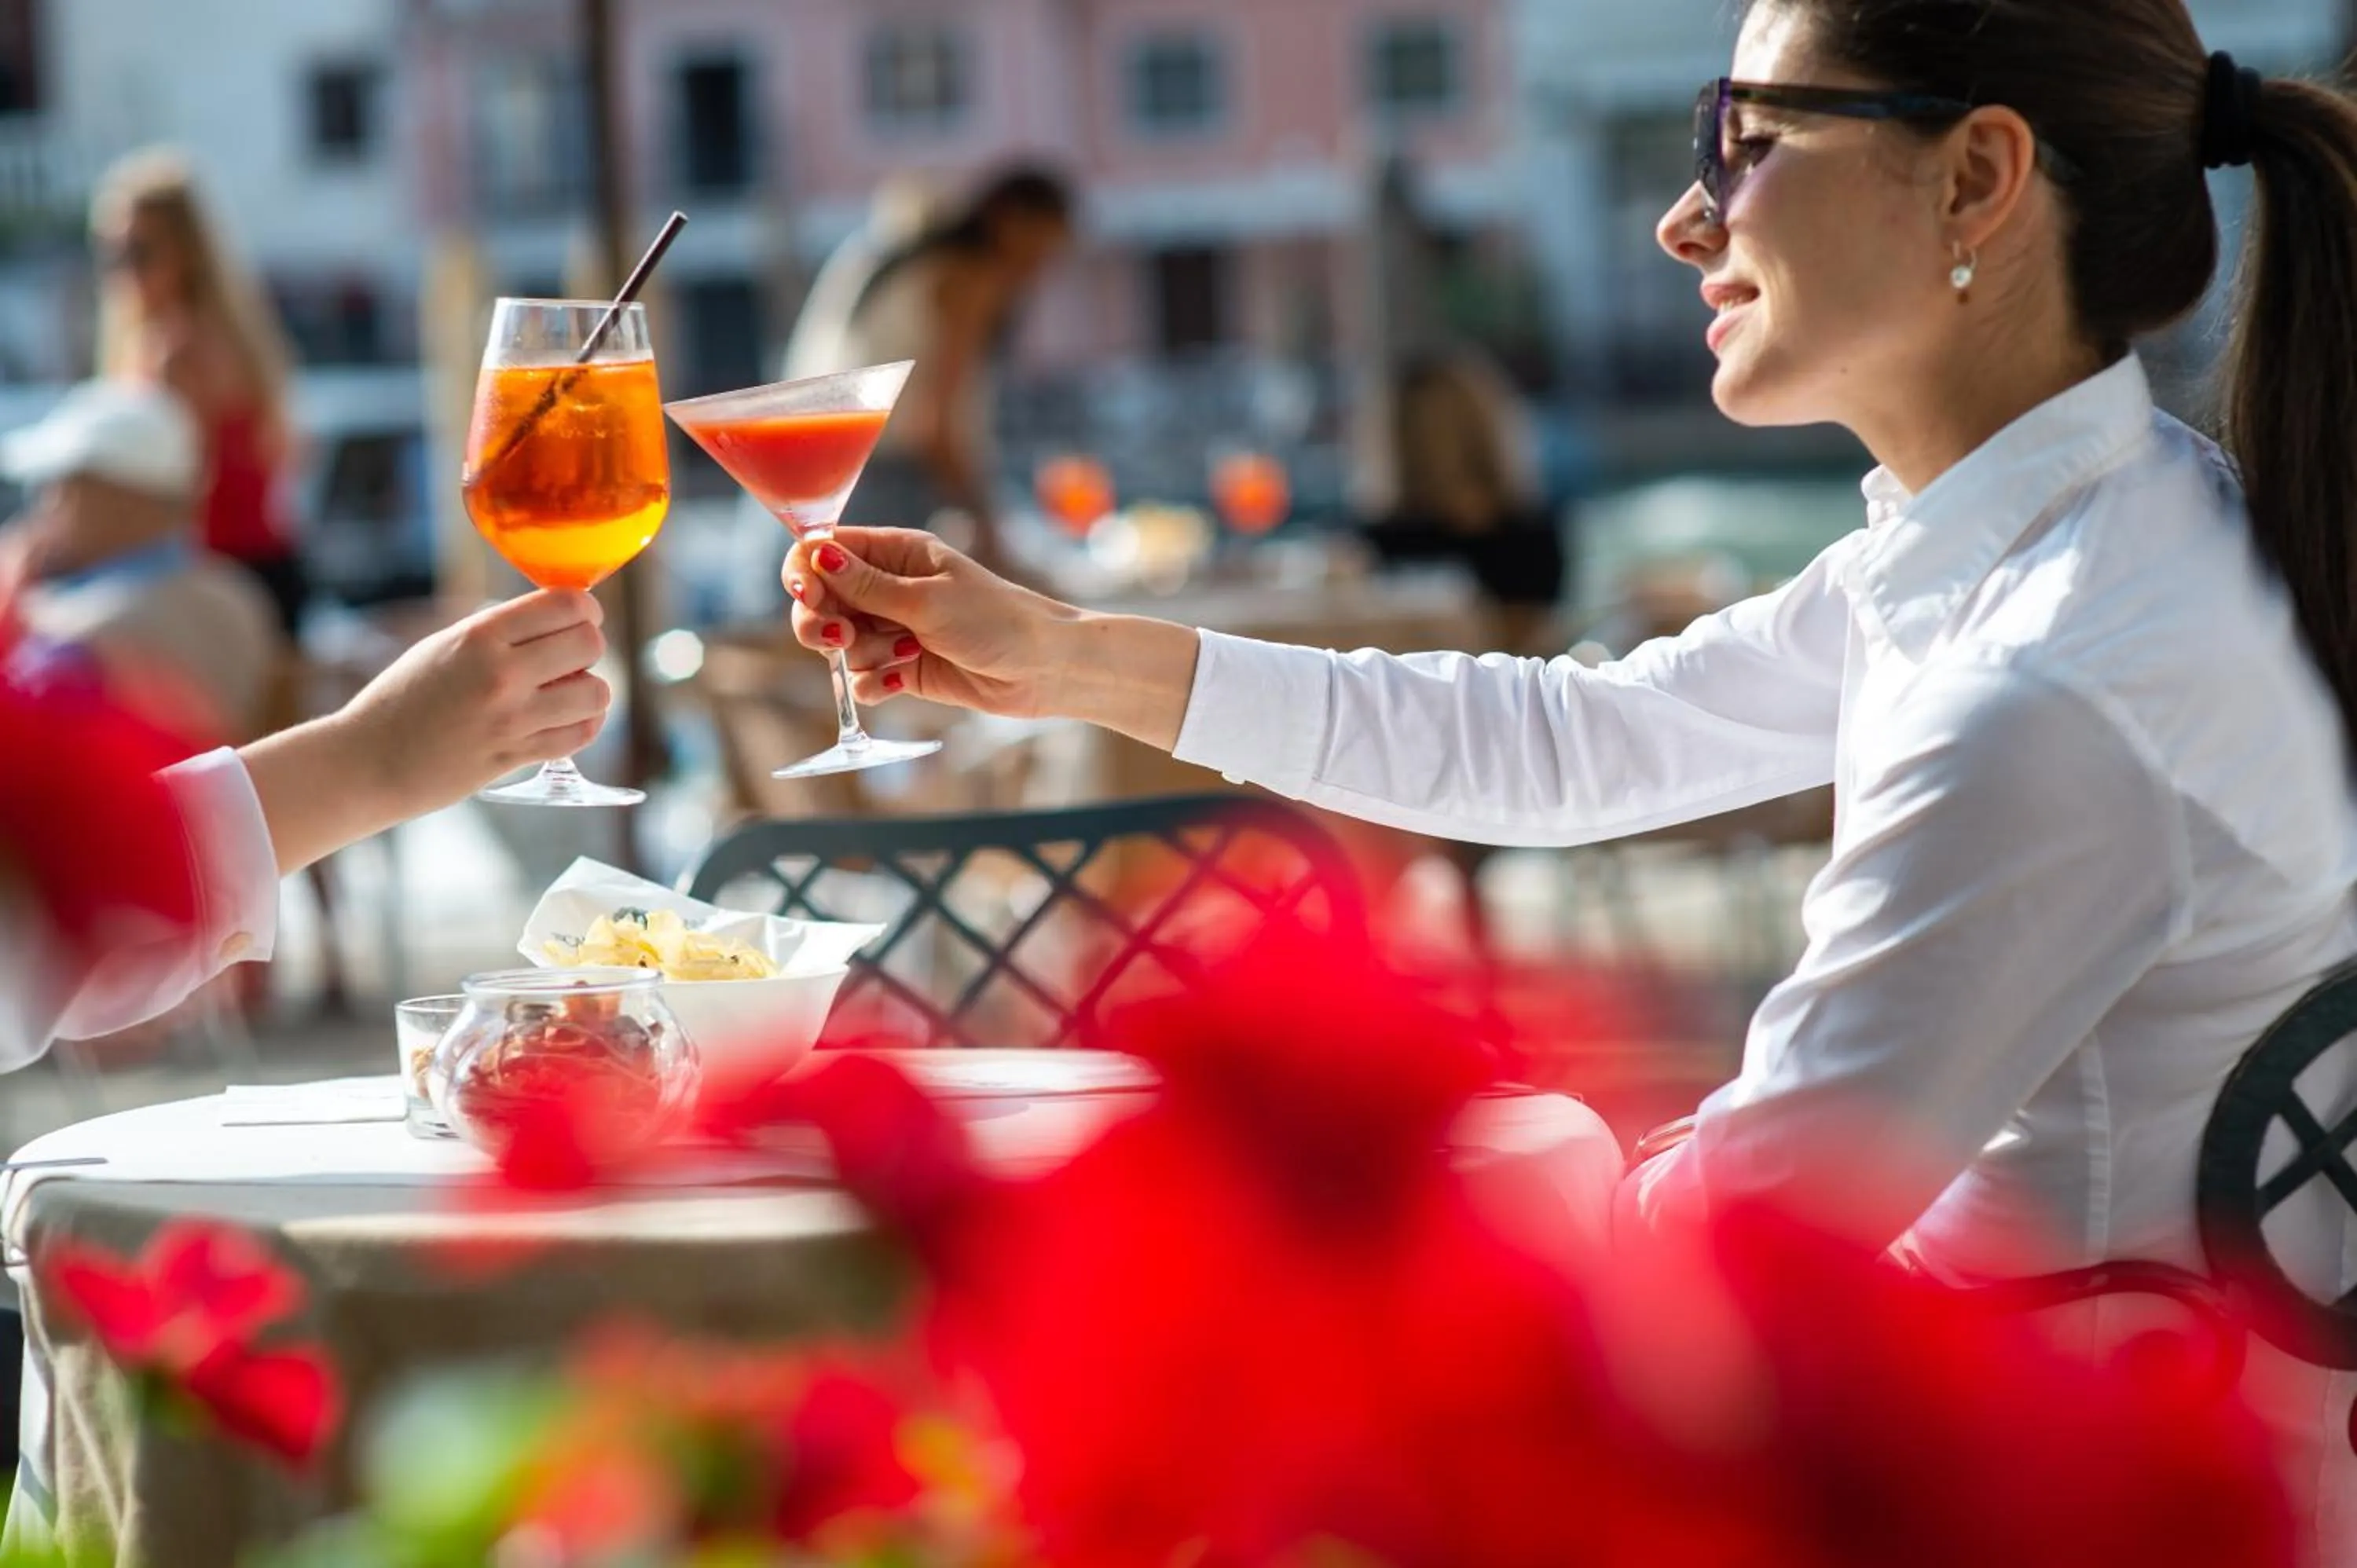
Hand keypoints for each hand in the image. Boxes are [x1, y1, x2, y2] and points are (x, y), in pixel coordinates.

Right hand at [342, 590, 610, 816]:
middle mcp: (501, 673)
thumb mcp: (444, 645)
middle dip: (589, 646)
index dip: (585, 608)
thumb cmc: (403, 699)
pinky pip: (581, 735)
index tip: (580, 617)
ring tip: (565, 692)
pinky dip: (583, 725)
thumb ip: (500, 632)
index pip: (566, 604)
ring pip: (597, 693)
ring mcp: (512, 718)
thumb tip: (558, 621)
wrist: (368, 761)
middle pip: (591, 643)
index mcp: (480, 636)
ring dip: (589, 690)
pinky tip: (564, 720)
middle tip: (570, 656)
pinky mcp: (516, 756)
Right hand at [783, 528, 1202, 749]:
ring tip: (900, 656)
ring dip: (860, 655)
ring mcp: (895, 629)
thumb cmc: (997, 620)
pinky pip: (864, 678)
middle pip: (822, 601)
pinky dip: (876, 684)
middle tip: (838, 637)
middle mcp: (889, 588)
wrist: (1045, 669)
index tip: (808, 594)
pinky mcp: (904, 668)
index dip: (806, 571)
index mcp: (896, 553)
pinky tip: (904, 681)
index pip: (826, 551)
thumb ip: (867, 585)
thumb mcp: (927, 599)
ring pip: (841, 644)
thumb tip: (815, 555)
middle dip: (821, 621)